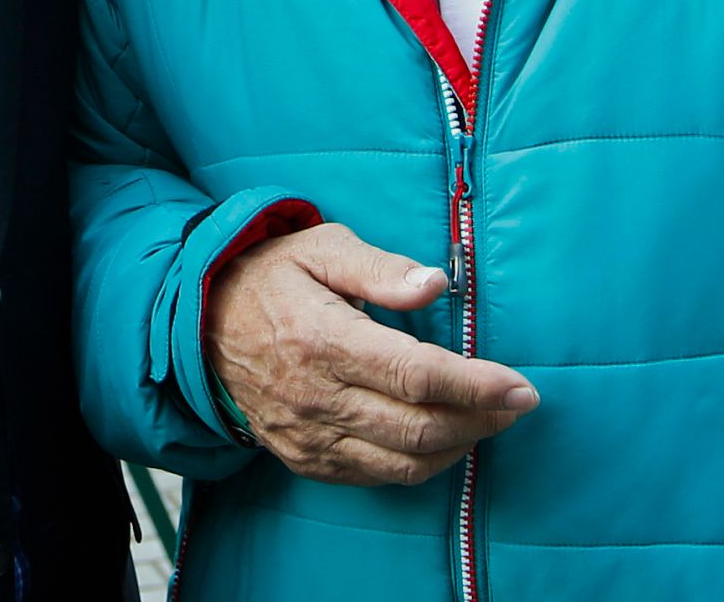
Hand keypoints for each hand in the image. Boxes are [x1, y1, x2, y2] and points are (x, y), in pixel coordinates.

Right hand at [204, 221, 538, 485]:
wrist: (202, 324)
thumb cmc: (271, 275)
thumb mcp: (321, 247)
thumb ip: (380, 267)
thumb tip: (438, 283)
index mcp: (324, 338)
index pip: (417, 375)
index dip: (477, 385)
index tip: (521, 387)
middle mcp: (317, 396)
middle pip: (419, 428)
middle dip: (481, 420)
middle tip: (517, 403)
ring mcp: (309, 435)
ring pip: (403, 462)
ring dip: (458, 446)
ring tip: (488, 420)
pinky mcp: (304, 458)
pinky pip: (375, 476)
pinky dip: (419, 464)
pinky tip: (442, 439)